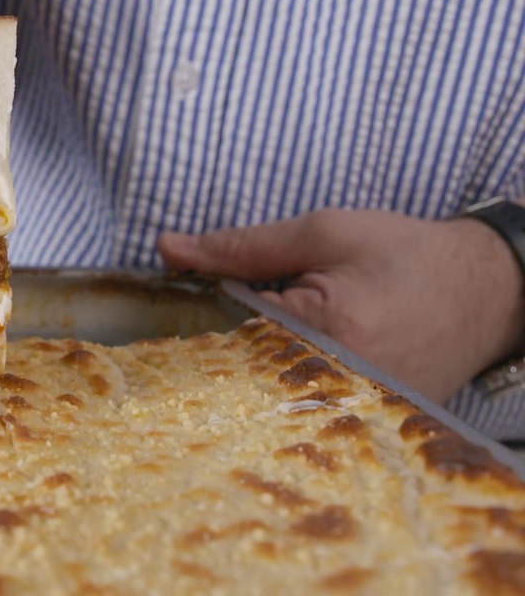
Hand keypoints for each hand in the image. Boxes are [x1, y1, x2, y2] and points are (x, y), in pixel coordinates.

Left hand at [158, 210, 524, 402]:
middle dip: (217, 349)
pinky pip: (296, 410)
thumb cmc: (406, 255)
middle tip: (200, 331)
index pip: (228, 332)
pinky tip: (273, 369)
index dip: (197, 319)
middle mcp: (340, 384)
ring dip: (245, 371)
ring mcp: (352, 412)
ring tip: (246, 347)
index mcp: (329, 331)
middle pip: (242, 375)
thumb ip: (241, 245)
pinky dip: (276, 388)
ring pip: (265, 398)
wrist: (488, 292)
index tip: (175, 309)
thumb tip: (168, 248)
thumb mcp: (323, 232)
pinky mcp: (360, 424)